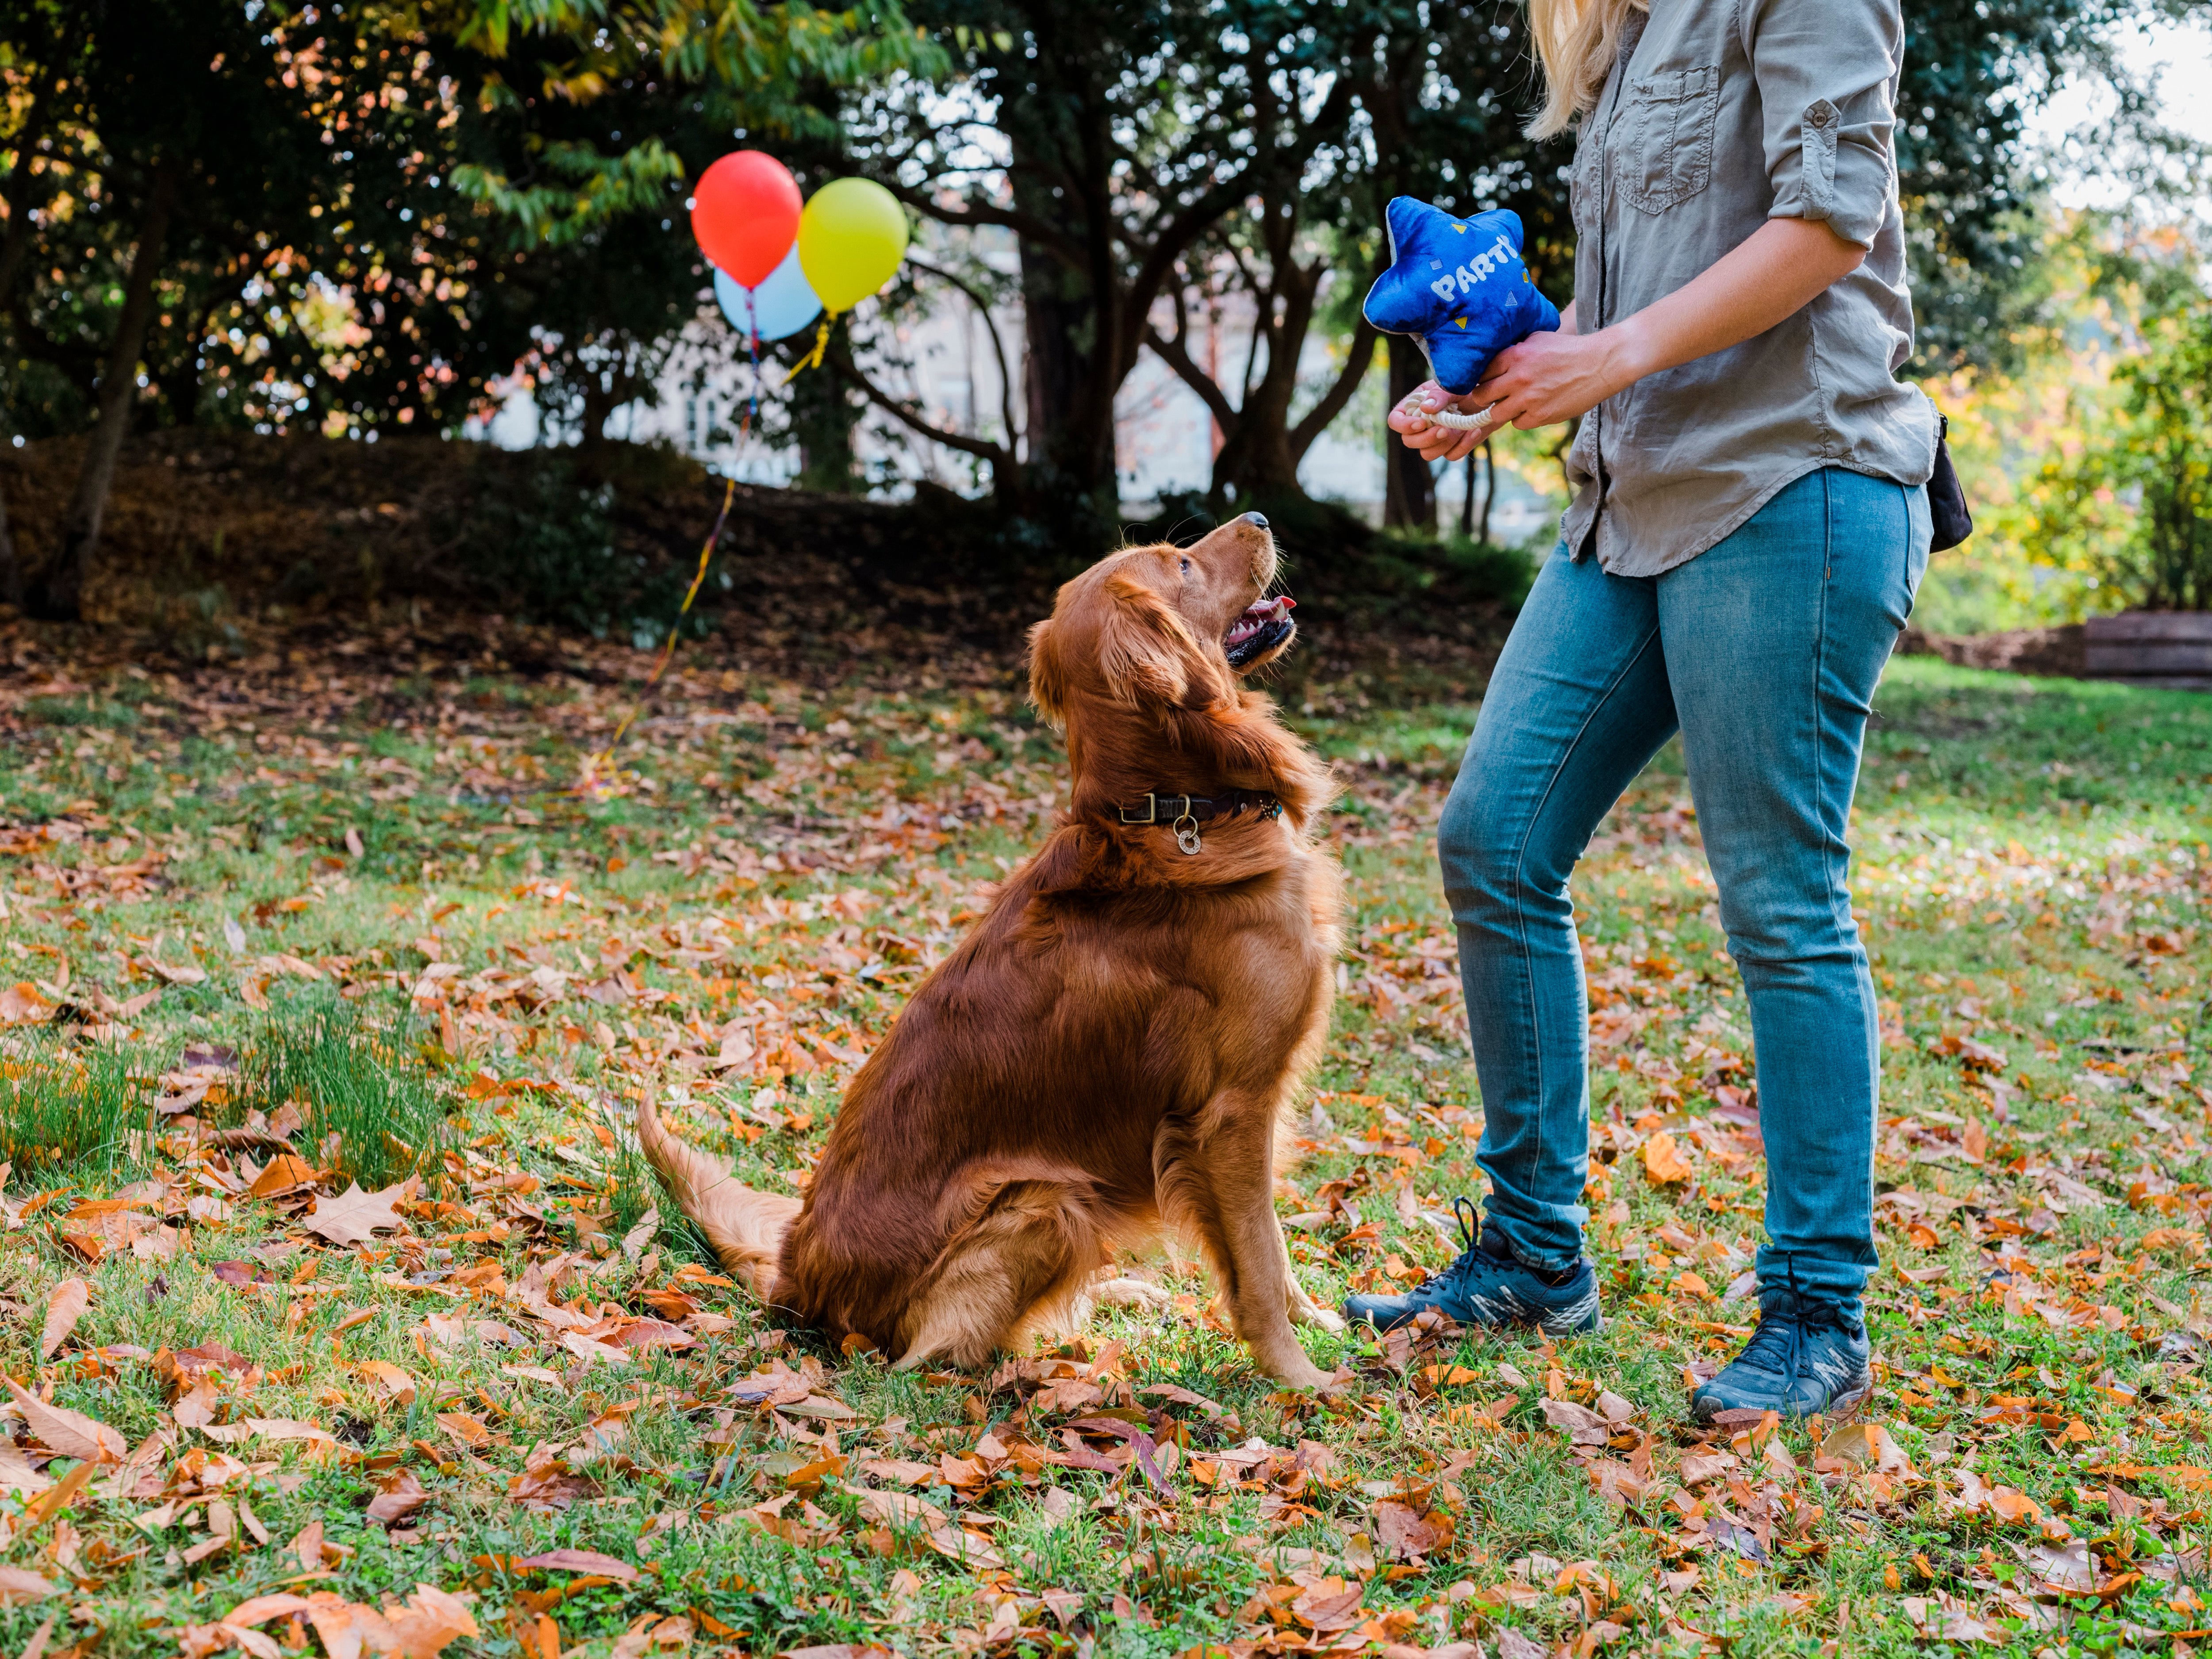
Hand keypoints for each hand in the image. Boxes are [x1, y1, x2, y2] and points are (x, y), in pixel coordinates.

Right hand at [1387, 379, 1488, 463]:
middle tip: (1444, 429)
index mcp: (1416, 405)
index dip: (1404, 426)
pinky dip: (1463, 446)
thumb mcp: (1454, 384)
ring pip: (1427, 454)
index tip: (1421, 423)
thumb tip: (1425, 408)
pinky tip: (1474, 431)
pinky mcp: (1453, 447)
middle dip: (1426, 438)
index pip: (1395, 420)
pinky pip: (1451, 456)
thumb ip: (1439, 395)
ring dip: (1444, 443)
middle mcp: (1422, 424)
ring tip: (1461, 427)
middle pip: (1409, 442)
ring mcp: (1436, 438)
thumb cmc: (1469, 385)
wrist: (1492, 395)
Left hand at [1472, 328, 1633, 431]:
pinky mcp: (1541, 416)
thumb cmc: (1568, 349)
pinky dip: (1522, 419)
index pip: (1479, 372)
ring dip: (1503, 410)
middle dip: (1484, 398)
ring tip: (1515, 403)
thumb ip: (1513, 350)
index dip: (1481, 379)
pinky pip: (1517, 424)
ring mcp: (1528, 398)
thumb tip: (1490, 361)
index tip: (1485, 382)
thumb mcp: (1537, 339)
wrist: (1600, 364)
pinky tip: (1533, 408)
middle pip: (1481, 396)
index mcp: (1515, 355)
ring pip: (1496, 414)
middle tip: (1494, 396)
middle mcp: (1518, 377)